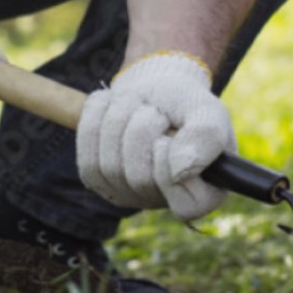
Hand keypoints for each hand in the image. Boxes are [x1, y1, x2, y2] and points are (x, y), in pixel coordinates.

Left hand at [77, 52, 234, 220]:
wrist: (155, 88)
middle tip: (155, 110)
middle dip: (143, 127)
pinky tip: (113, 108)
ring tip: (137, 106)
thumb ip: (206, 137)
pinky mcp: (98, 180)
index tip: (172, 131)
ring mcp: (127, 194)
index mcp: (202, 195)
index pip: (185, 204)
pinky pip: (86, 156)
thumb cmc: (186, 103)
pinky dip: (97, 120)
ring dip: (120, 118)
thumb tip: (180, 171)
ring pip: (109, 165)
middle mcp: (162, 201)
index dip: (171, 161)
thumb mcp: (207, 109)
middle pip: (139, 177)